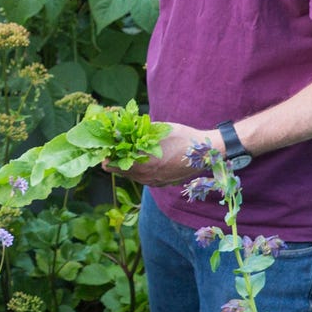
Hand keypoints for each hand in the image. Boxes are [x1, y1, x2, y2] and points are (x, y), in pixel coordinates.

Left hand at [103, 123, 221, 186]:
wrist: (206, 154)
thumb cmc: (184, 138)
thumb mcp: (160, 129)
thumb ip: (140, 131)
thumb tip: (122, 127)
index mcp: (144, 163)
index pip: (113, 164)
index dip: (106, 155)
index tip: (105, 146)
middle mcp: (146, 176)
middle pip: (119, 171)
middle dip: (114, 160)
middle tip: (113, 148)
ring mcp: (153, 182)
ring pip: (131, 176)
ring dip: (126, 165)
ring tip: (125, 152)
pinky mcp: (160, 184)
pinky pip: (142, 178)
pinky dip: (137, 170)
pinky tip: (140, 159)